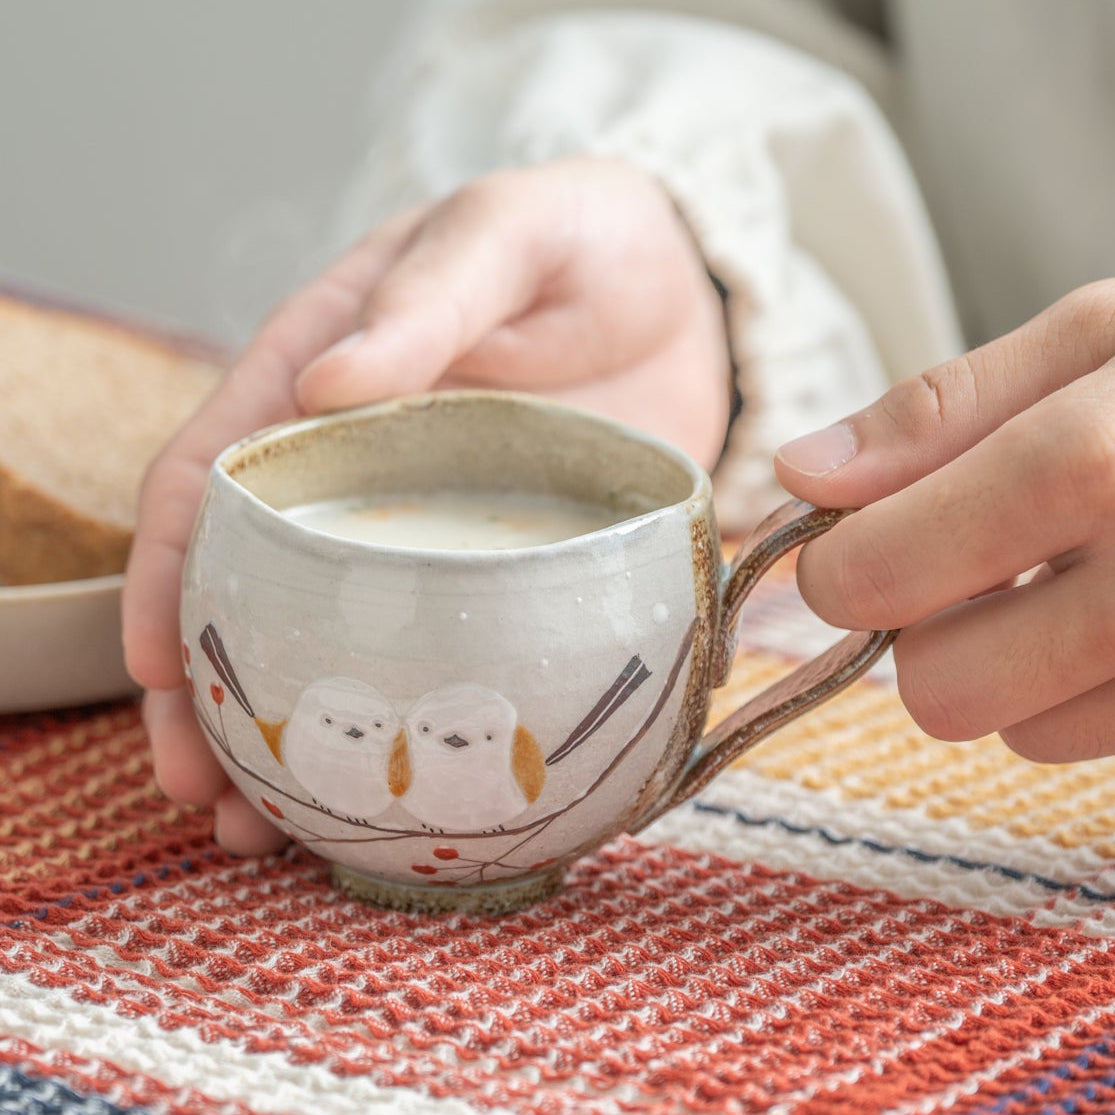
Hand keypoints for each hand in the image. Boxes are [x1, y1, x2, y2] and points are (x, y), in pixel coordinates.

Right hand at [122, 156, 731, 853]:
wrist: (686, 295)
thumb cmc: (584, 243)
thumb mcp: (508, 233)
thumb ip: (432, 293)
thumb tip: (320, 383)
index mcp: (326, 377)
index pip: (215, 475)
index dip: (169, 569)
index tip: (160, 666)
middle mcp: (360, 468)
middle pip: (252, 585)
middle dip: (211, 692)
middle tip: (201, 789)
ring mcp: (429, 532)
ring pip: (335, 642)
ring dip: (289, 737)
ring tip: (263, 833)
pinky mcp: (500, 573)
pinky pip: (441, 656)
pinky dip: (405, 728)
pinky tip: (389, 800)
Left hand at [774, 280, 1114, 761]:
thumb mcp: (1107, 340)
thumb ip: (943, 410)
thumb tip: (802, 476)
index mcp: (1105, 464)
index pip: (886, 572)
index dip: (843, 570)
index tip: (847, 550)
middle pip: (939, 690)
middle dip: (928, 633)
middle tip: (978, 565)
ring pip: (1021, 733)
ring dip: (1016, 666)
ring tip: (1086, 575)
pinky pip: (1097, 745)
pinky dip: (1087, 692)